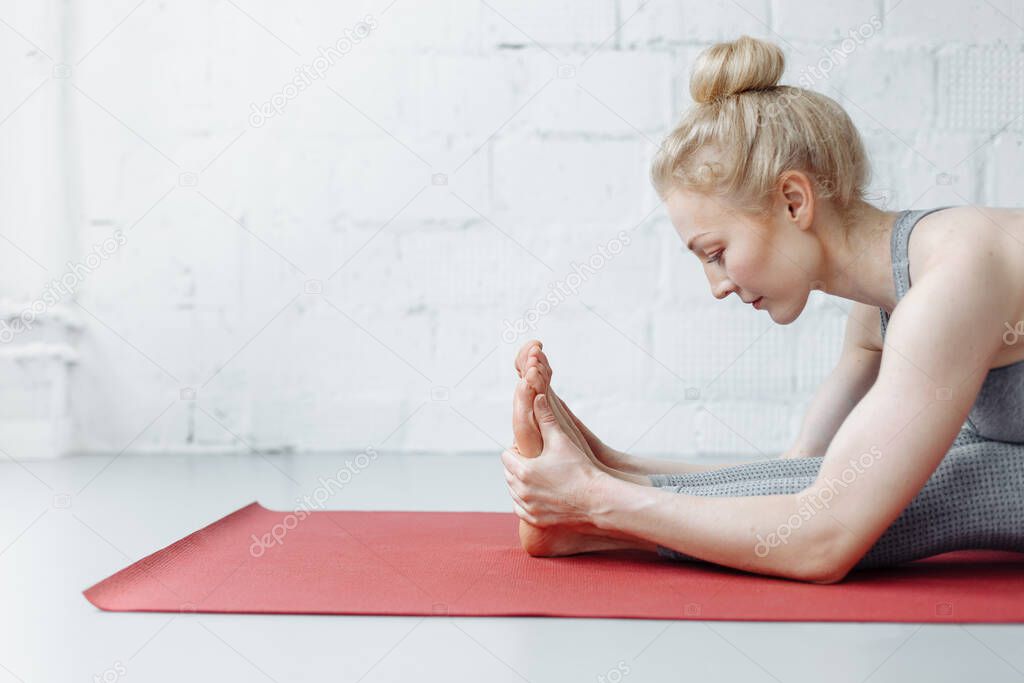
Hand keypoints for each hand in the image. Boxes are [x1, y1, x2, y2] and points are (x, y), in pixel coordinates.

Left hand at [501, 393, 604, 527]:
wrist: (597, 501)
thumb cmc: (580, 469)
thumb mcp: (561, 439)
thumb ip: (546, 418)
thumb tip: (536, 396)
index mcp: (522, 470)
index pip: (506, 456)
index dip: (517, 450)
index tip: (530, 450)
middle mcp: (520, 491)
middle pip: (508, 473)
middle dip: (518, 466)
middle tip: (536, 461)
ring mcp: (527, 508)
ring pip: (513, 491)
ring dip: (521, 484)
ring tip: (539, 476)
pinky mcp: (535, 520)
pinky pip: (521, 509)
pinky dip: (527, 501)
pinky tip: (539, 493)